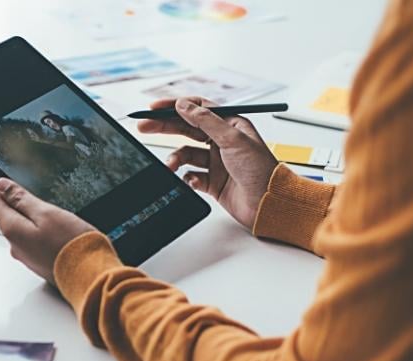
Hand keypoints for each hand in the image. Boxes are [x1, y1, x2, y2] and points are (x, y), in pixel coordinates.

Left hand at [0, 177, 95, 283]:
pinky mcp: (38, 261)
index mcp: (12, 229)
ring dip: (22, 213)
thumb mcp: (46, 213)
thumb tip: (1, 185)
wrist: (90, 277)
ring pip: (17, 227)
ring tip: (37, 202)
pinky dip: (34, 227)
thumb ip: (21, 199)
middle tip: (17, 183)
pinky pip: (30, 239)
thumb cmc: (72, 245)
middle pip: (2, 214)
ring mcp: (26, 255)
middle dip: (7, 198)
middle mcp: (14, 244)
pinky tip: (50, 224)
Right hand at [137, 97, 278, 227]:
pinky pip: (190, 176)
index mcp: (230, 125)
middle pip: (186, 129)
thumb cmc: (260, 170)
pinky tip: (190, 181)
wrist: (269, 204)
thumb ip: (206, 121)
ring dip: (176, 159)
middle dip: (164, 128)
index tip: (154, 108)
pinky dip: (186, 178)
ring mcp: (215, 162)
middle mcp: (222, 141)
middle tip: (143, 127)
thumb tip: (183, 105)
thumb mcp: (233, 139)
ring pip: (186, 154)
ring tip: (170, 166)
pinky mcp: (211, 182)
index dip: (175, 106)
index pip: (198, 108)